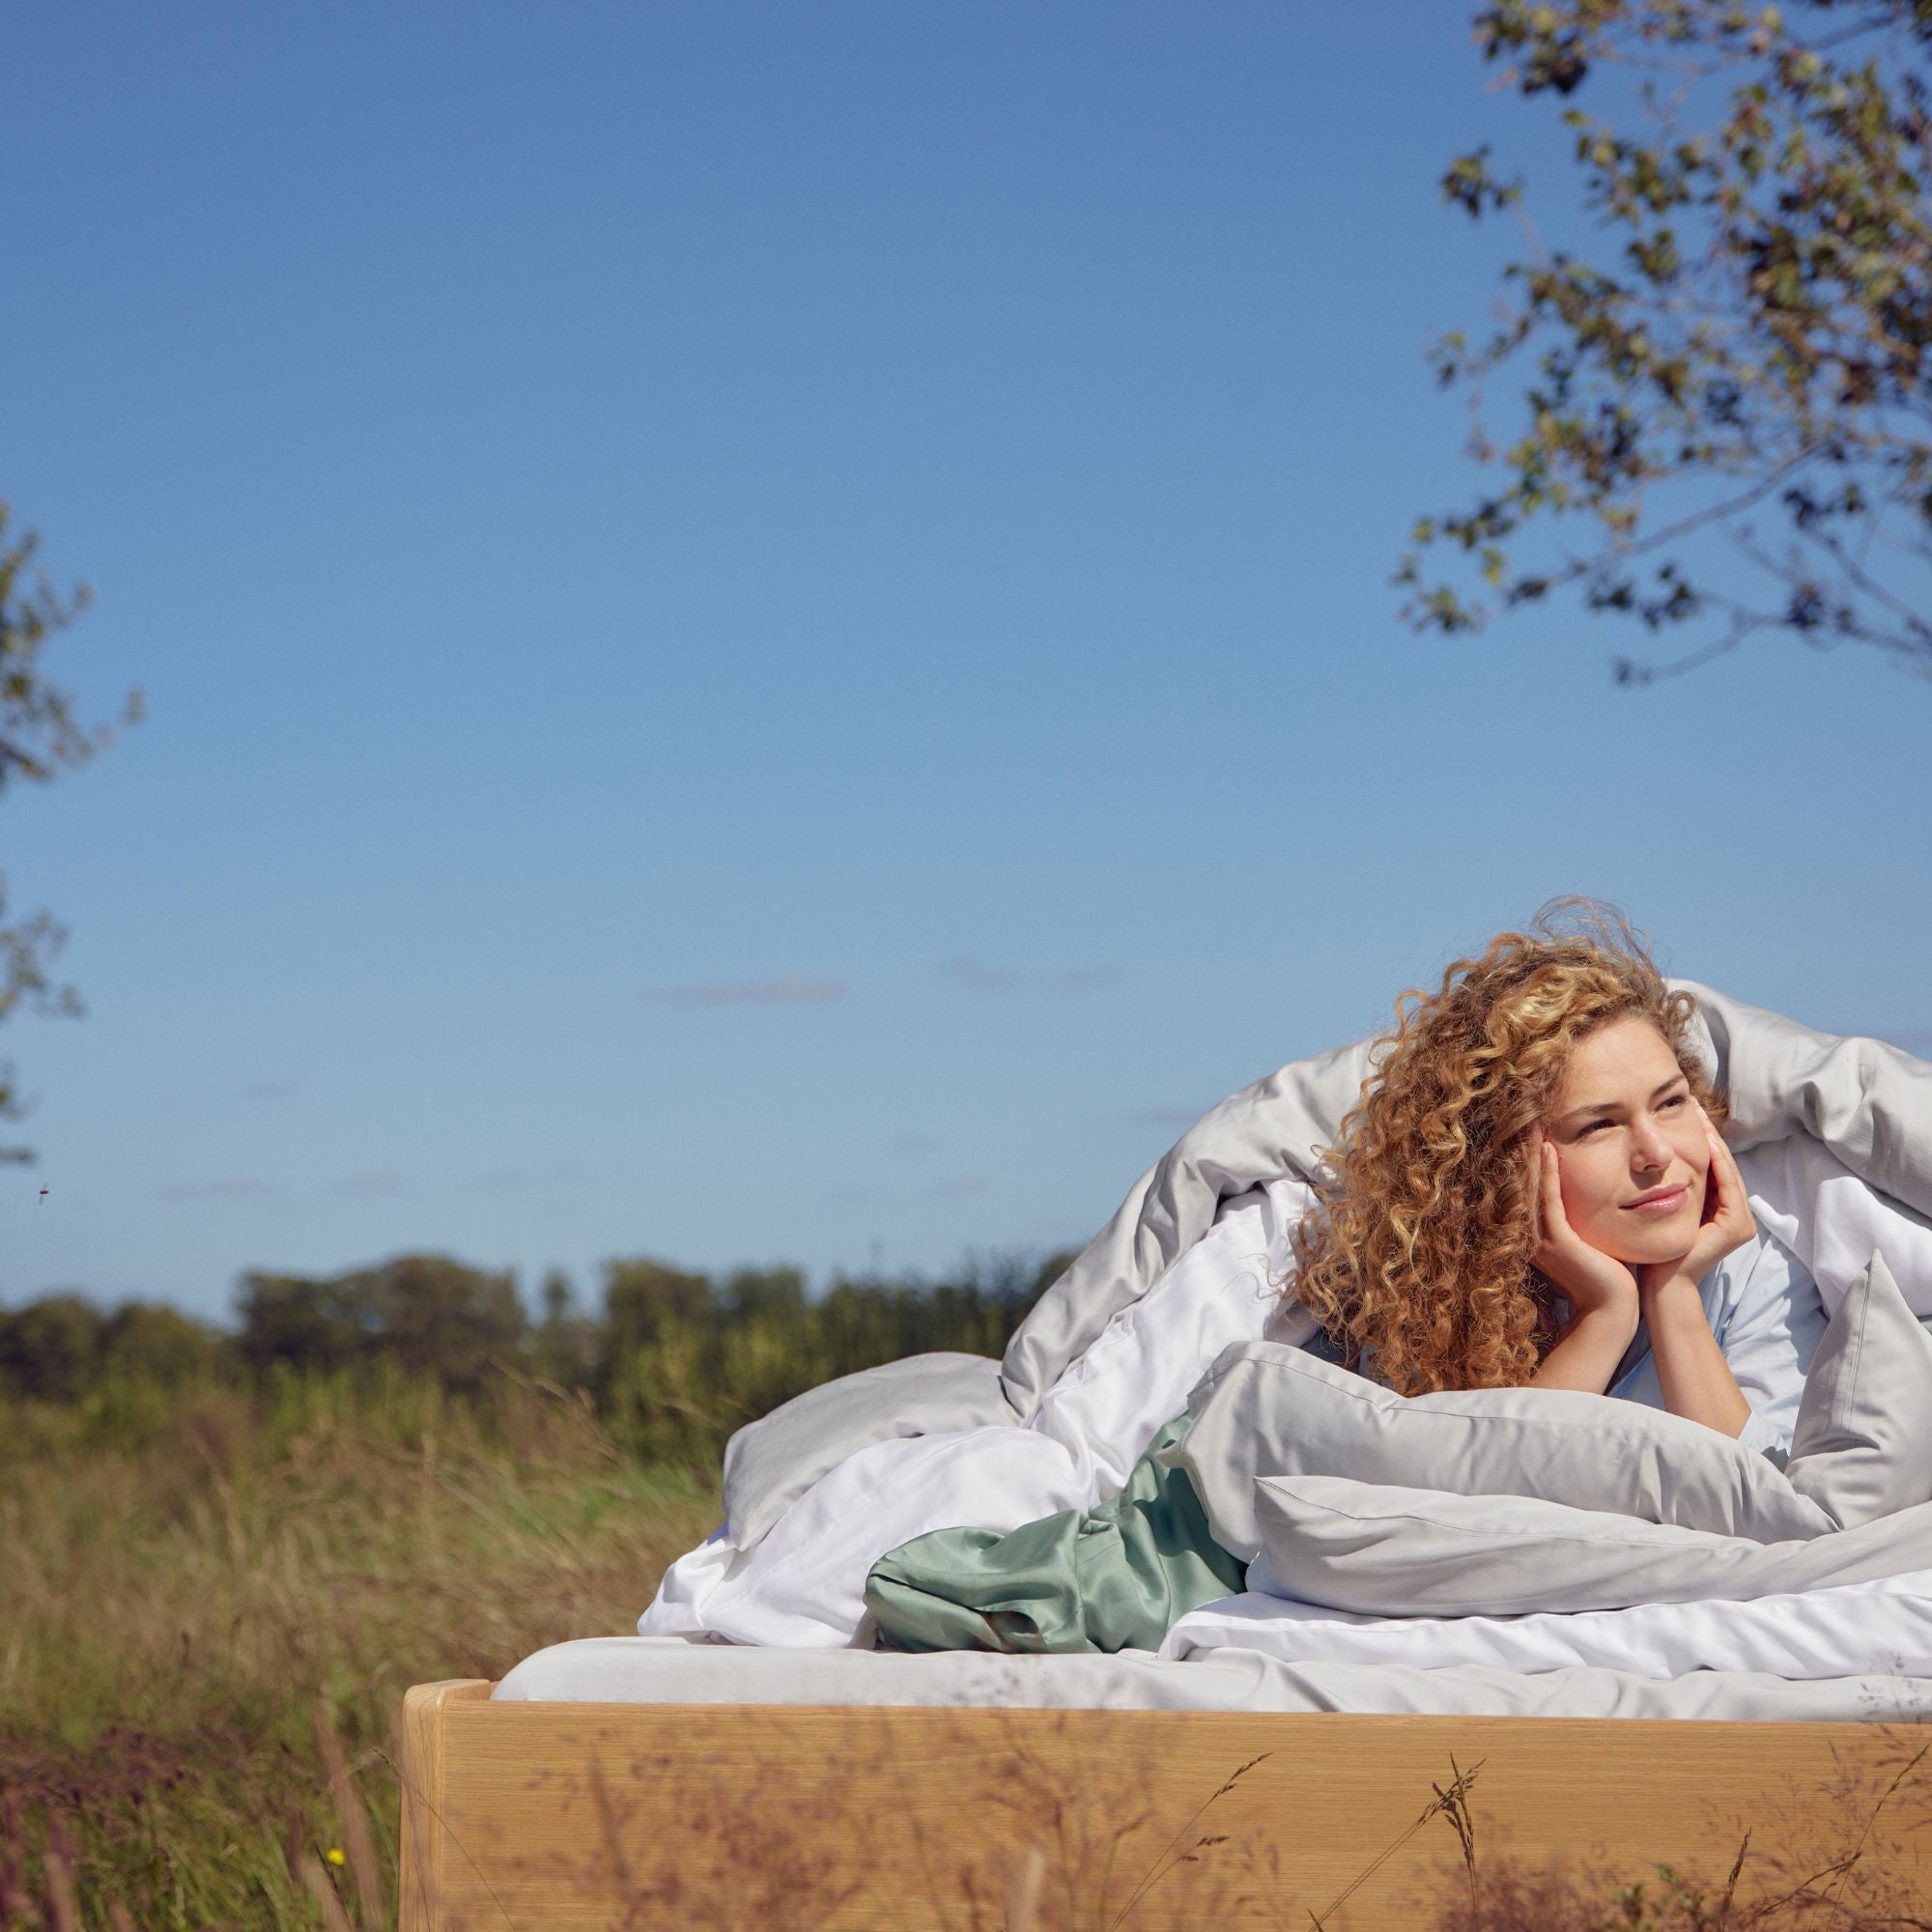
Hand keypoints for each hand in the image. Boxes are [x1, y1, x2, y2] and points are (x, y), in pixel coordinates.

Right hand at [1531, 1131, 1638, 1320]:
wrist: (1612, 1311)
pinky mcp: (1557, 1241)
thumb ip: (1581, 1214)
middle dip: (1522, 1146)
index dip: (1527, 1154)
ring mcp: (1541, 1237)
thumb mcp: (1589, 1237)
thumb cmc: (1609, 1275)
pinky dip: (1547, 1172)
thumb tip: (1591, 1186)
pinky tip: (1549, 1148)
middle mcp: (1532, 1232)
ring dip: (1531, 1151)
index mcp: (1537, 1231)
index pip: (1528, 1184)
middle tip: (1523, 1112)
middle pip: (1523, 1179)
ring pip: (1532, 1184)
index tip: (1531, 1123)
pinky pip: (1549, 1199)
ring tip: (1532, 1121)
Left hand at [1638, 1107, 1755, 1295]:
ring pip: (1727, 1172)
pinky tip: (1706, 1141)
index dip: (1701, 1136)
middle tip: (1694, 1104)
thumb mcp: (1663, 1205)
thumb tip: (1652, 1149)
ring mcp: (1741, 1223)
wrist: (1658, 1282)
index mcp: (1721, 1210)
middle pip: (1723, 1165)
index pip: (1712, 1165)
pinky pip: (1728, 1188)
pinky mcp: (1737, 1228)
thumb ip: (1670, 1183)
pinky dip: (1718, 1164)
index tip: (1685, 1109)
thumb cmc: (1652, 1246)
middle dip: (1709, 1133)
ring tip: (1699, 1115)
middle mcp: (1736, 1216)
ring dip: (1714, 1142)